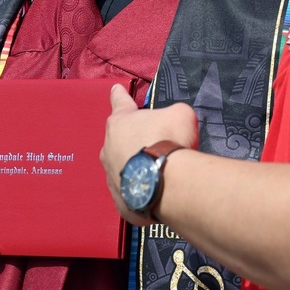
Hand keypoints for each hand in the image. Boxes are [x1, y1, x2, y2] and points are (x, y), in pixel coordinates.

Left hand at [100, 84, 197, 225]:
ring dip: (135, 166)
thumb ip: (173, 114)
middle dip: (133, 139)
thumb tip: (174, 122)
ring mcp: (111, 174)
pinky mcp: (119, 200)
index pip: (120, 101)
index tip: (115, 89)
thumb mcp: (180, 114)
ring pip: (122, 166)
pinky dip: (141, 190)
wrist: (167, 183)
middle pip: (120, 138)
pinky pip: (130, 191)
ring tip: (157, 172)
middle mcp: (109, 146)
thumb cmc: (170, 141)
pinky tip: (155, 191)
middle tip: (154, 144)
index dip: (120, 95)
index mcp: (121, 121)